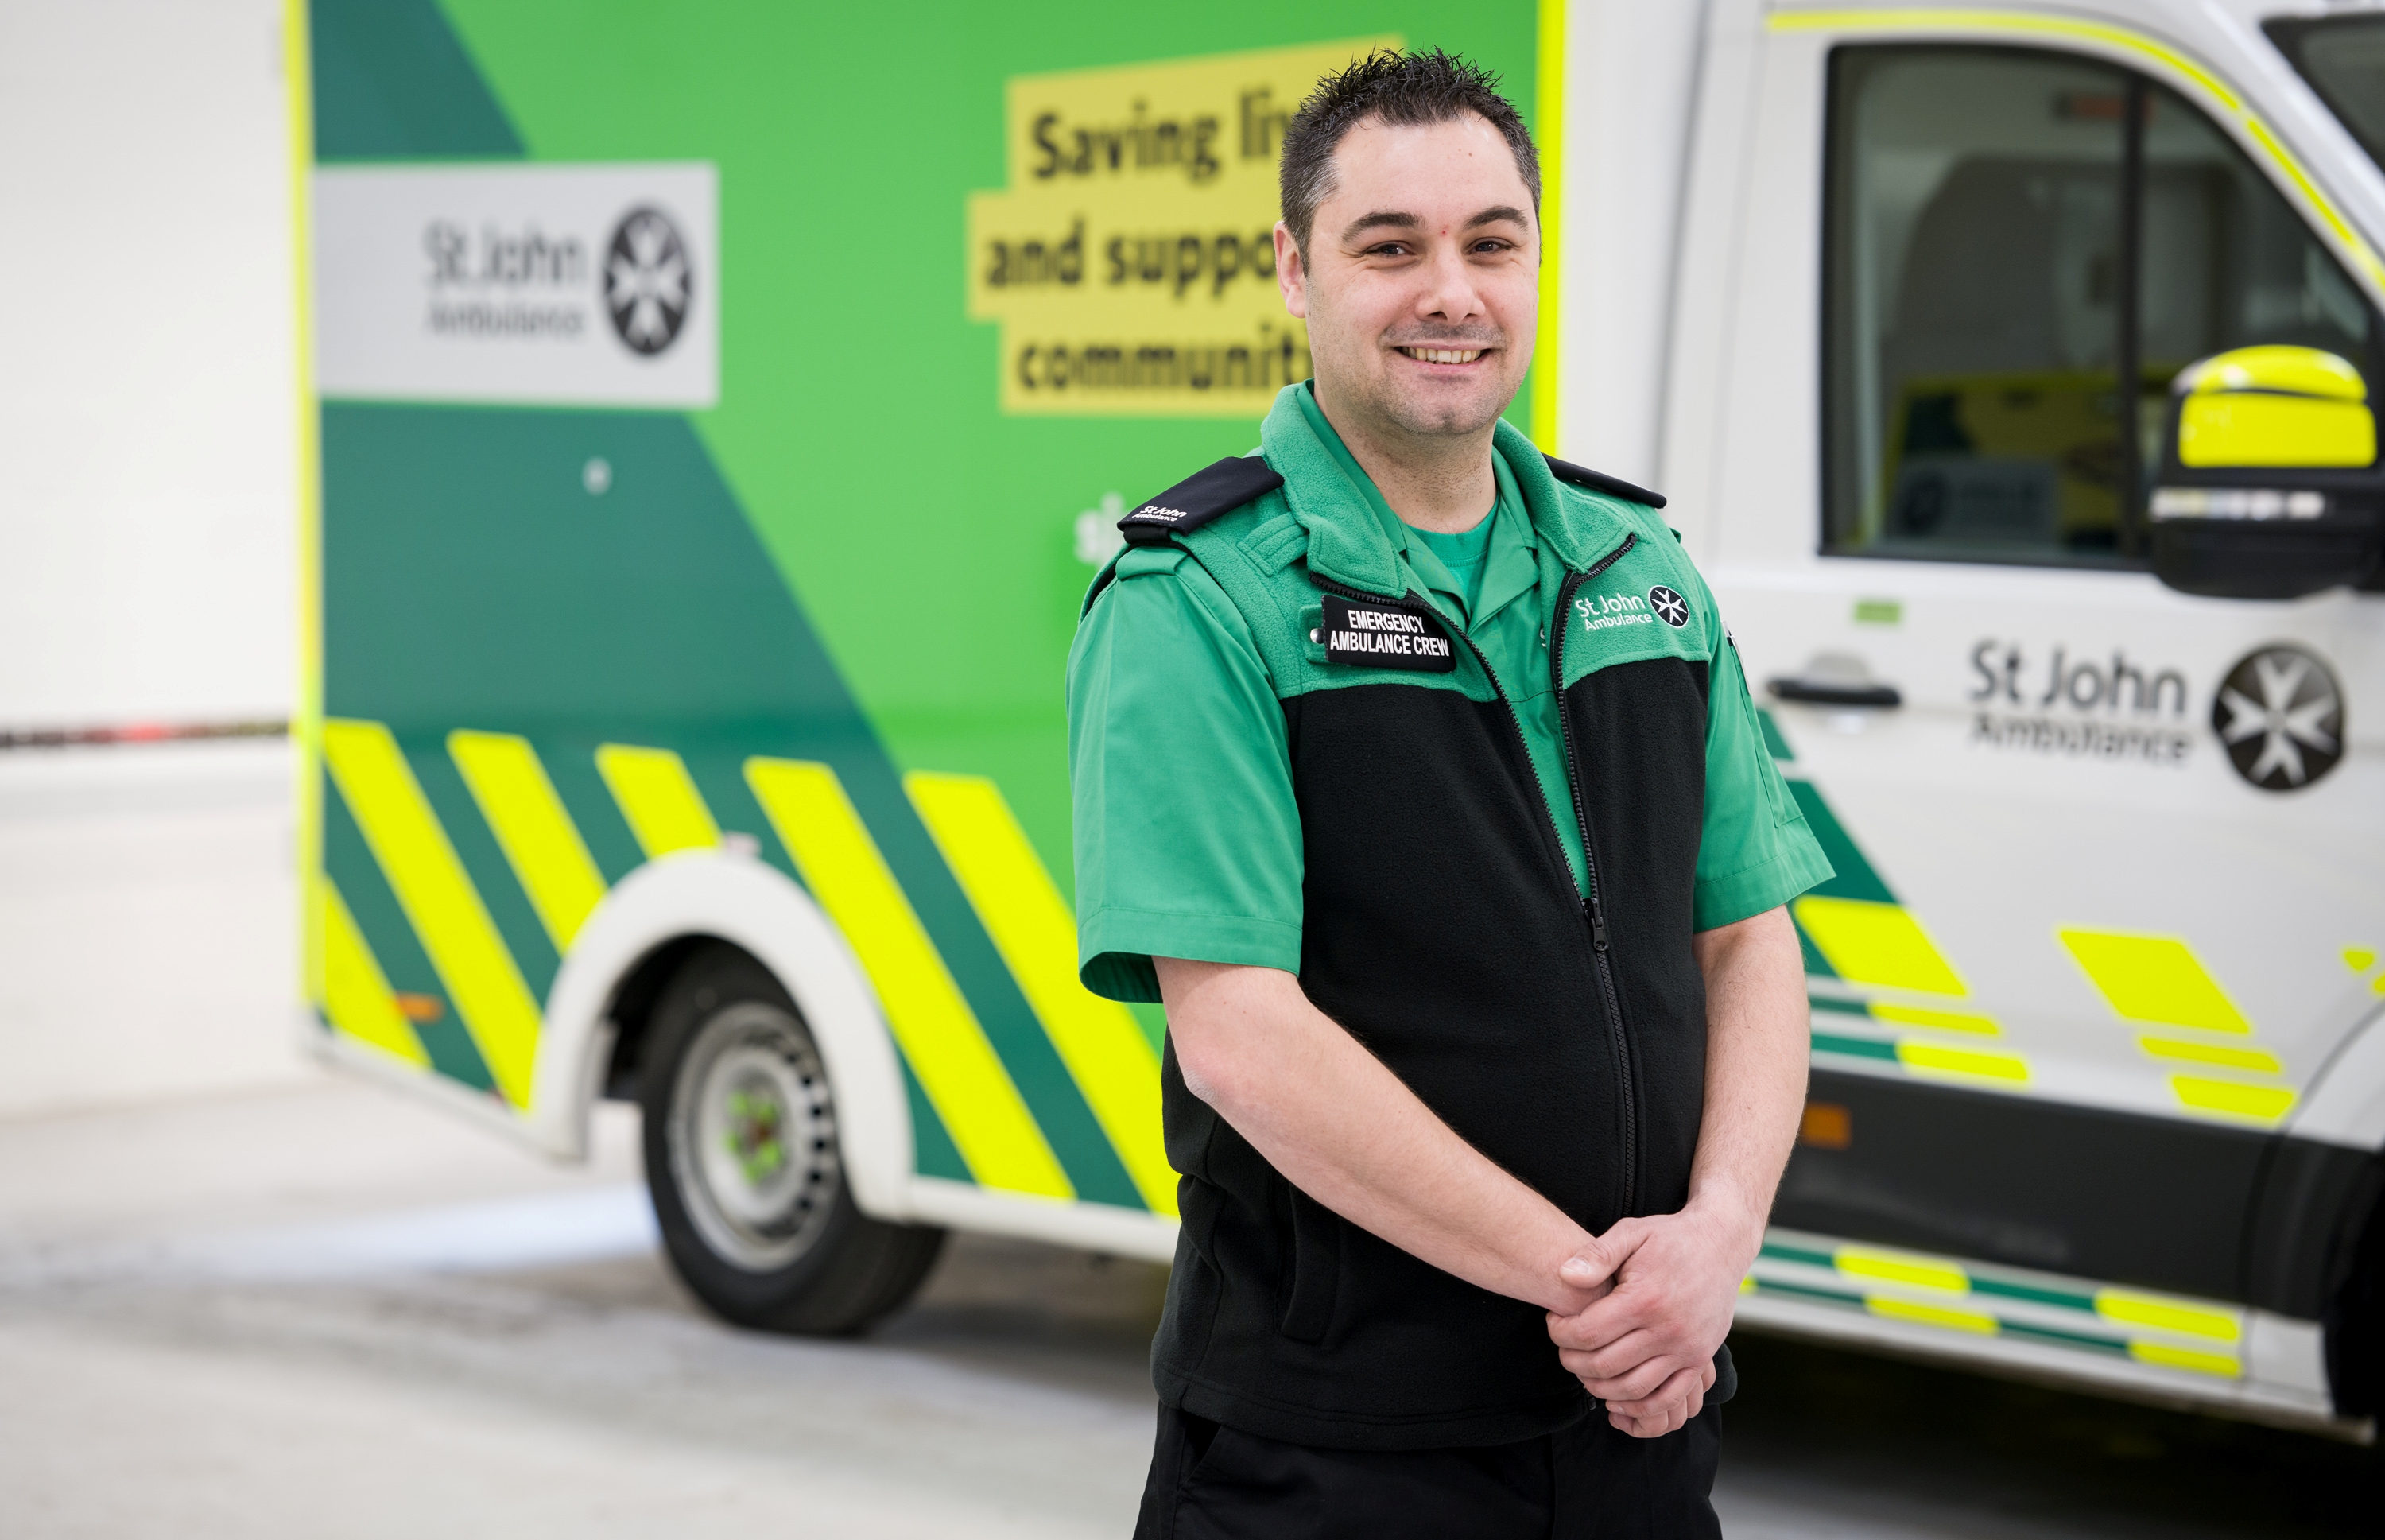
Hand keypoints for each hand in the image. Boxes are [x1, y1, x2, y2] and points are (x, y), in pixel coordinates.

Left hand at [1543, 1203, 1754, 1436]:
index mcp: (1645, 1298)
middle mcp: (1668, 1329)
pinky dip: (1638, 1408)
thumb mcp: (1631, 1232)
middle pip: (1605, 1365)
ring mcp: (1687, 1350)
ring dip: (1600, 1388)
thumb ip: (1597, 1254)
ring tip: (1584, 1370)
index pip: (1587, 1333)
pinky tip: (1617, 1398)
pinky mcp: (1699, 1361)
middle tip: (1564, 1350)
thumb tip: (1565, 1276)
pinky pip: (1667, 1399)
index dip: (1560, 1334)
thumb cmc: (1670, 1238)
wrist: (1720, 1245)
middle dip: (1573, 1362)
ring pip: (1633, 1389)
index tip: (1554, 1323)